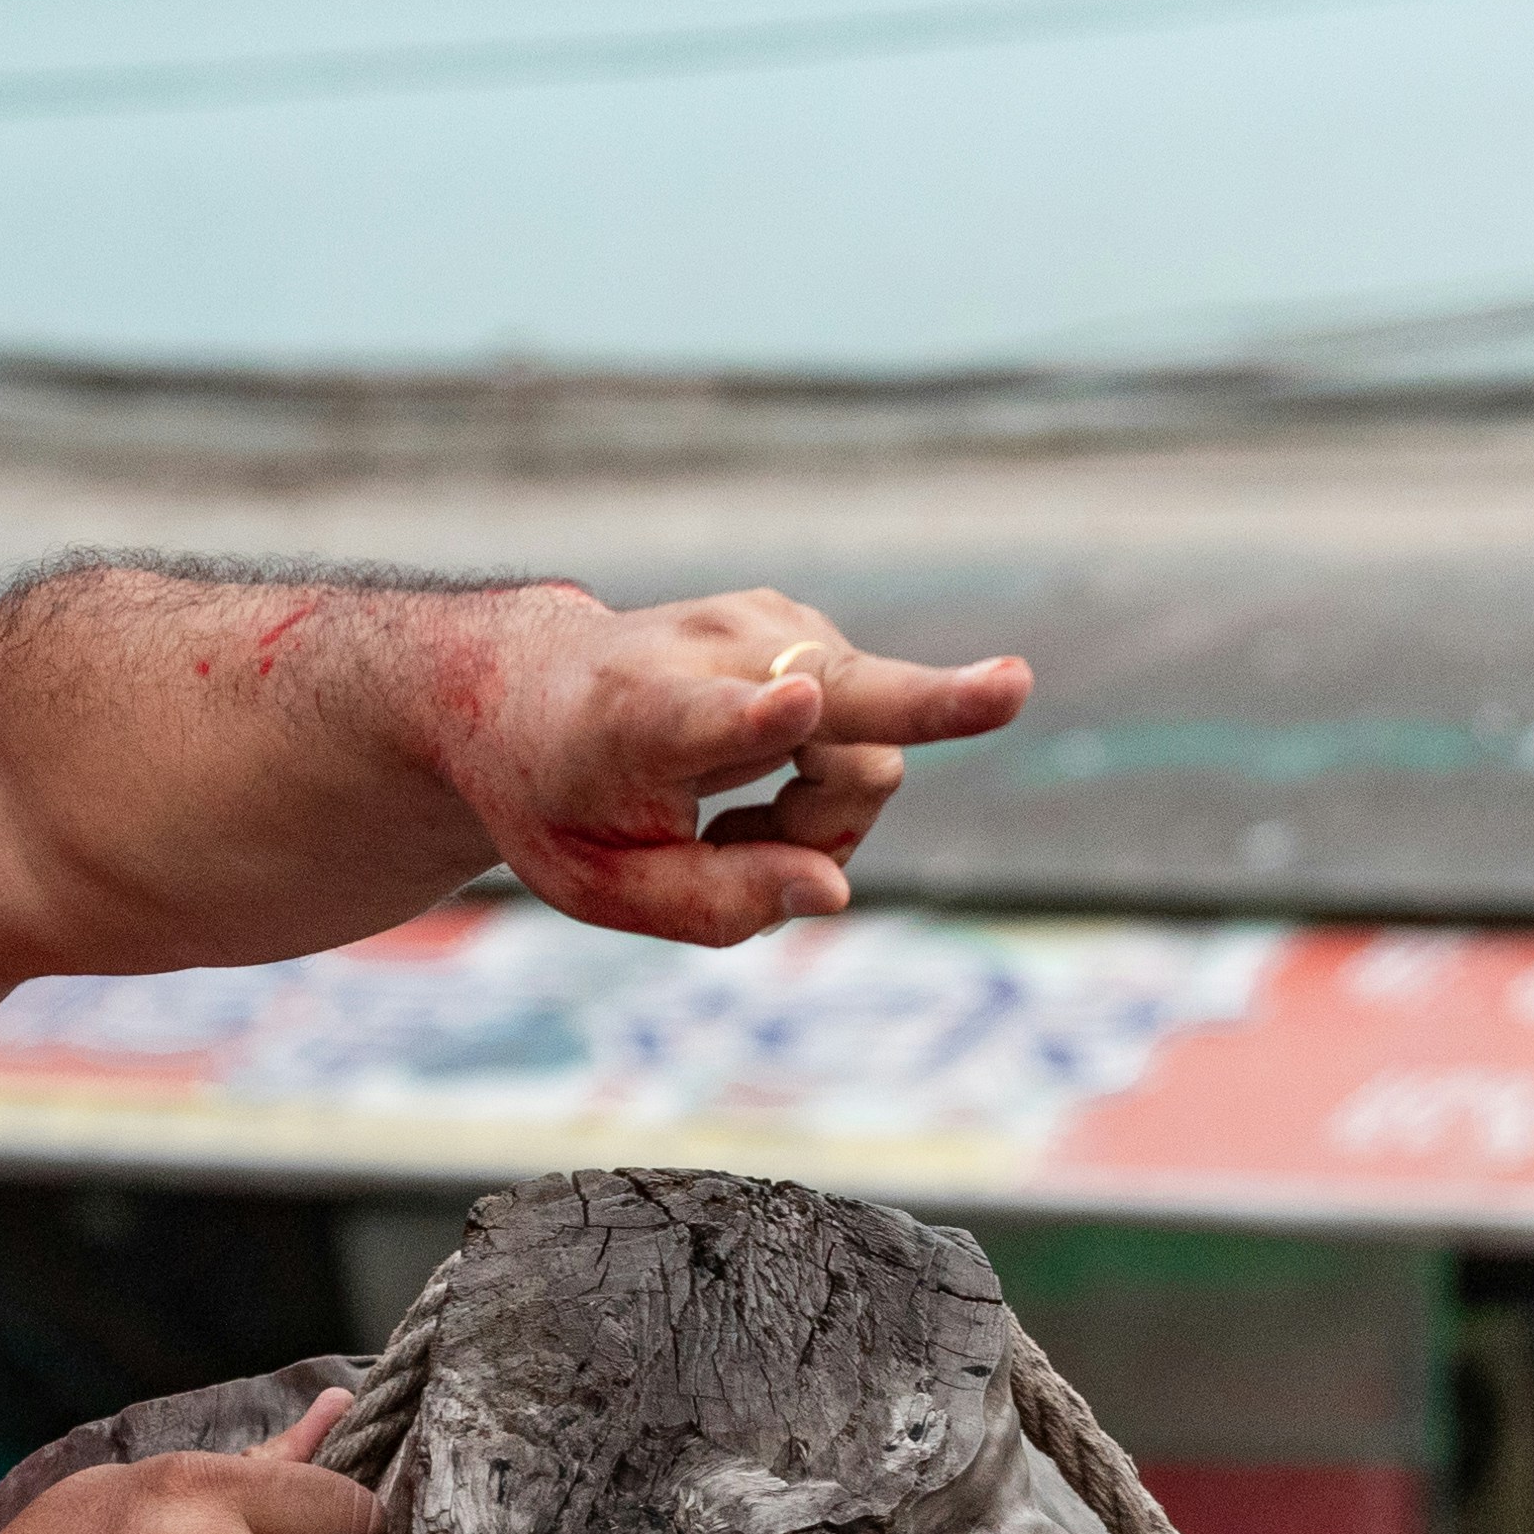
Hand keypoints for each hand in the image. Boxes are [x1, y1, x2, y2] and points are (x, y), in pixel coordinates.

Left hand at [450, 588, 1031, 947]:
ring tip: (732, 835)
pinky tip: (753, 795)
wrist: (520, 690)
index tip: (794, 704)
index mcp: (638, 721)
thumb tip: (835, 892)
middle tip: (1013, 686)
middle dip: (931, 698)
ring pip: (866, 753)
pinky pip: (866, 738)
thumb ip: (715, 904)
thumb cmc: (562, 801)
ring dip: (819, 818)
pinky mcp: (805, 631)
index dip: (756, 721)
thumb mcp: (603, 887)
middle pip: (841, 694)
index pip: (708, 720)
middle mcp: (707, 655)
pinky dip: (821, 788)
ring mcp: (765, 629)